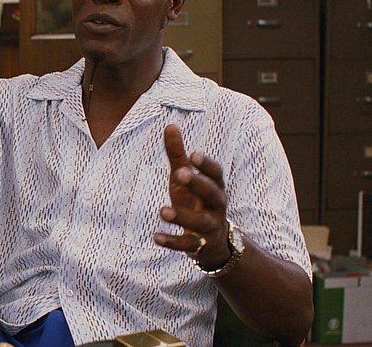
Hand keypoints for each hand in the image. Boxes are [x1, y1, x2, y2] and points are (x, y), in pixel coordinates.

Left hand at [154, 124, 230, 268]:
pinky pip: (187, 245)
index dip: (206, 165)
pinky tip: (156, 237)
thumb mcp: (185, 179)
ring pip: (200, 222)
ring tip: (162, 211)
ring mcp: (210, 227)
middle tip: (180, 173)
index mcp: (214, 187)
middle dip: (198, 184)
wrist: (215, 245)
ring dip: (182, 216)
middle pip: (212, 194)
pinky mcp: (200, 247)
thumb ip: (177, 155)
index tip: (193, 154)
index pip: (216, 174)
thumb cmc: (196, 202)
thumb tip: (170, 125)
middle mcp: (216, 206)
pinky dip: (172, 242)